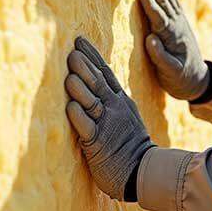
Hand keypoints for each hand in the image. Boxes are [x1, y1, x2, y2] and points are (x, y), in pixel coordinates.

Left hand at [63, 35, 155, 201]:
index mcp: (120, 100)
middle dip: (84, 66)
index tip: (79, 40)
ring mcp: (106, 125)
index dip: (92, 55)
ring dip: (79, 88)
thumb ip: (112, 98)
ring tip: (69, 75)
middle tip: (72, 52)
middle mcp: (114, 108)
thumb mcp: (126, 115)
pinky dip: (78, 116)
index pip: (105, 72)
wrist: (142, 170)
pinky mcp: (97, 143)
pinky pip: (86, 127)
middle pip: (98, 82)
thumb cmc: (129, 143)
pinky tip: (70, 107)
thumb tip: (97, 80)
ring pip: (91, 102)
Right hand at [138, 0, 208, 99]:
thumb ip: (160, 57)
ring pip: (169, 2)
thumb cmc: (180, 79)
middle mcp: (177, 28)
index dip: (150, 4)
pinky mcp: (180, 25)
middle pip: (165, 5)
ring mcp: (180, 25)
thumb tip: (150, 39)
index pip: (159, 18)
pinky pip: (174, 5)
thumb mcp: (170, 73)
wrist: (197, 80)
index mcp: (172, 39)